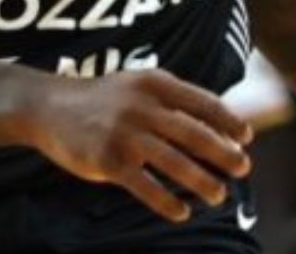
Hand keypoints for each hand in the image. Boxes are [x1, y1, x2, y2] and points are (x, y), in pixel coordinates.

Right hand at [21, 69, 252, 222]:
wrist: (50, 107)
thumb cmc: (103, 99)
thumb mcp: (137, 86)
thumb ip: (172, 99)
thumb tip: (218, 123)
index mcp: (154, 83)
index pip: (202, 102)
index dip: (228, 120)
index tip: (245, 137)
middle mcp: (142, 106)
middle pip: (194, 133)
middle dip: (223, 152)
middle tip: (243, 168)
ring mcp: (124, 134)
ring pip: (174, 162)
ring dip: (202, 181)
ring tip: (219, 194)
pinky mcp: (108, 160)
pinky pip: (145, 186)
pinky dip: (166, 201)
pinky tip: (182, 212)